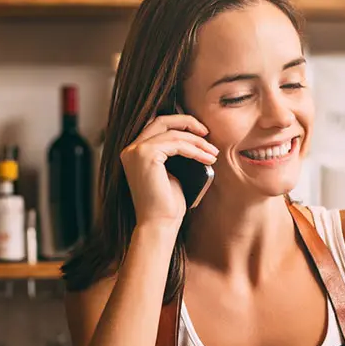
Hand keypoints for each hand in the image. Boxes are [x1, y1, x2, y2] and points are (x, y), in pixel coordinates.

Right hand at [119, 114, 217, 228]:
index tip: (201, 133)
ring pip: (173, 133)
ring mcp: (136, 151)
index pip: (157, 127)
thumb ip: (175, 154)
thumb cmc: (167, 204)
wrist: (159, 224)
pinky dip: (194, 150)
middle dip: (187, 122)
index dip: (180, 124)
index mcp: (134, 153)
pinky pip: (176, 144)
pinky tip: (207, 159)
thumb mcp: (172, 172)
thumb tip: (196, 139)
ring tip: (213, 153)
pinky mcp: (145, 155)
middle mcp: (131, 150)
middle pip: (162, 121)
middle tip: (207, 133)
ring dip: (197, 141)